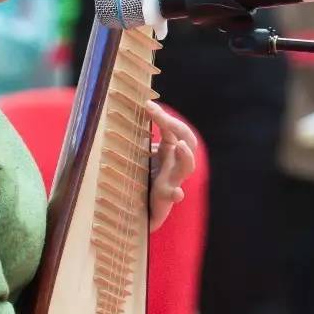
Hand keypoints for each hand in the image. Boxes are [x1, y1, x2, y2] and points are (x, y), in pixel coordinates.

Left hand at [147, 101, 197, 232]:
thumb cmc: (141, 179)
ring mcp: (173, 179)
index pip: (173, 128)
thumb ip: (137, 141)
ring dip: (186, 155)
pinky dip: (177, 194)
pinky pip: (175, 195)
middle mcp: (174, 163)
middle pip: (188, 140)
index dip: (164, 116)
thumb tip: (125, 119)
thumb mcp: (139, 156)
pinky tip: (176, 193)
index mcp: (169, 150)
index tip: (148, 104)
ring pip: (188, 165)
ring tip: (181, 146)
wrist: (141, 209)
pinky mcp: (165, 197)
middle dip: (177, 126)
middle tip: (162, 117)